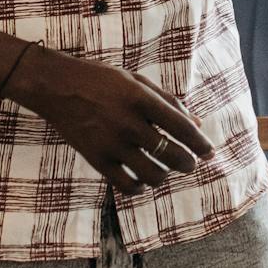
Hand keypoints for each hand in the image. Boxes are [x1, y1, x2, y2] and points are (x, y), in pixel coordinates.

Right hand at [2, 43, 213, 195]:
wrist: (57, 87)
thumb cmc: (103, 80)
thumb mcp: (138, 82)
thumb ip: (169, 103)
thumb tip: (198, 125)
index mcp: (141, 99)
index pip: (182, 128)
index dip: (201, 143)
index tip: (210, 153)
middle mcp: (128, 123)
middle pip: (171, 154)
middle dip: (188, 163)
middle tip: (191, 164)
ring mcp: (111, 144)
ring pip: (152, 174)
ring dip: (165, 175)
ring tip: (165, 169)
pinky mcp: (96, 160)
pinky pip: (126, 185)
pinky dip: (140, 186)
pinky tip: (142, 178)